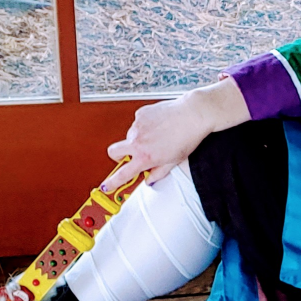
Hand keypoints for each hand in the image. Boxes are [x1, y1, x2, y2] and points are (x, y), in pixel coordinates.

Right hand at [102, 78, 247, 189]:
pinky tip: (159, 125)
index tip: (106, 186)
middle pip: (114, 152)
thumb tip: (150, 178)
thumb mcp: (173, 161)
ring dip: (138, 139)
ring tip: (158, 136)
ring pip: (129, 137)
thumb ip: (158, 173)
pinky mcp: (141, 114)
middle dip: (119, 156)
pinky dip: (145, 126)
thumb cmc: (187, 137)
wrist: (194, 114)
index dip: (112, 182)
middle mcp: (137, 141)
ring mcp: (137, 126)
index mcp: (145, 157)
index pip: (123, 174)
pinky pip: (137, 123)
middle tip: (133, 156)